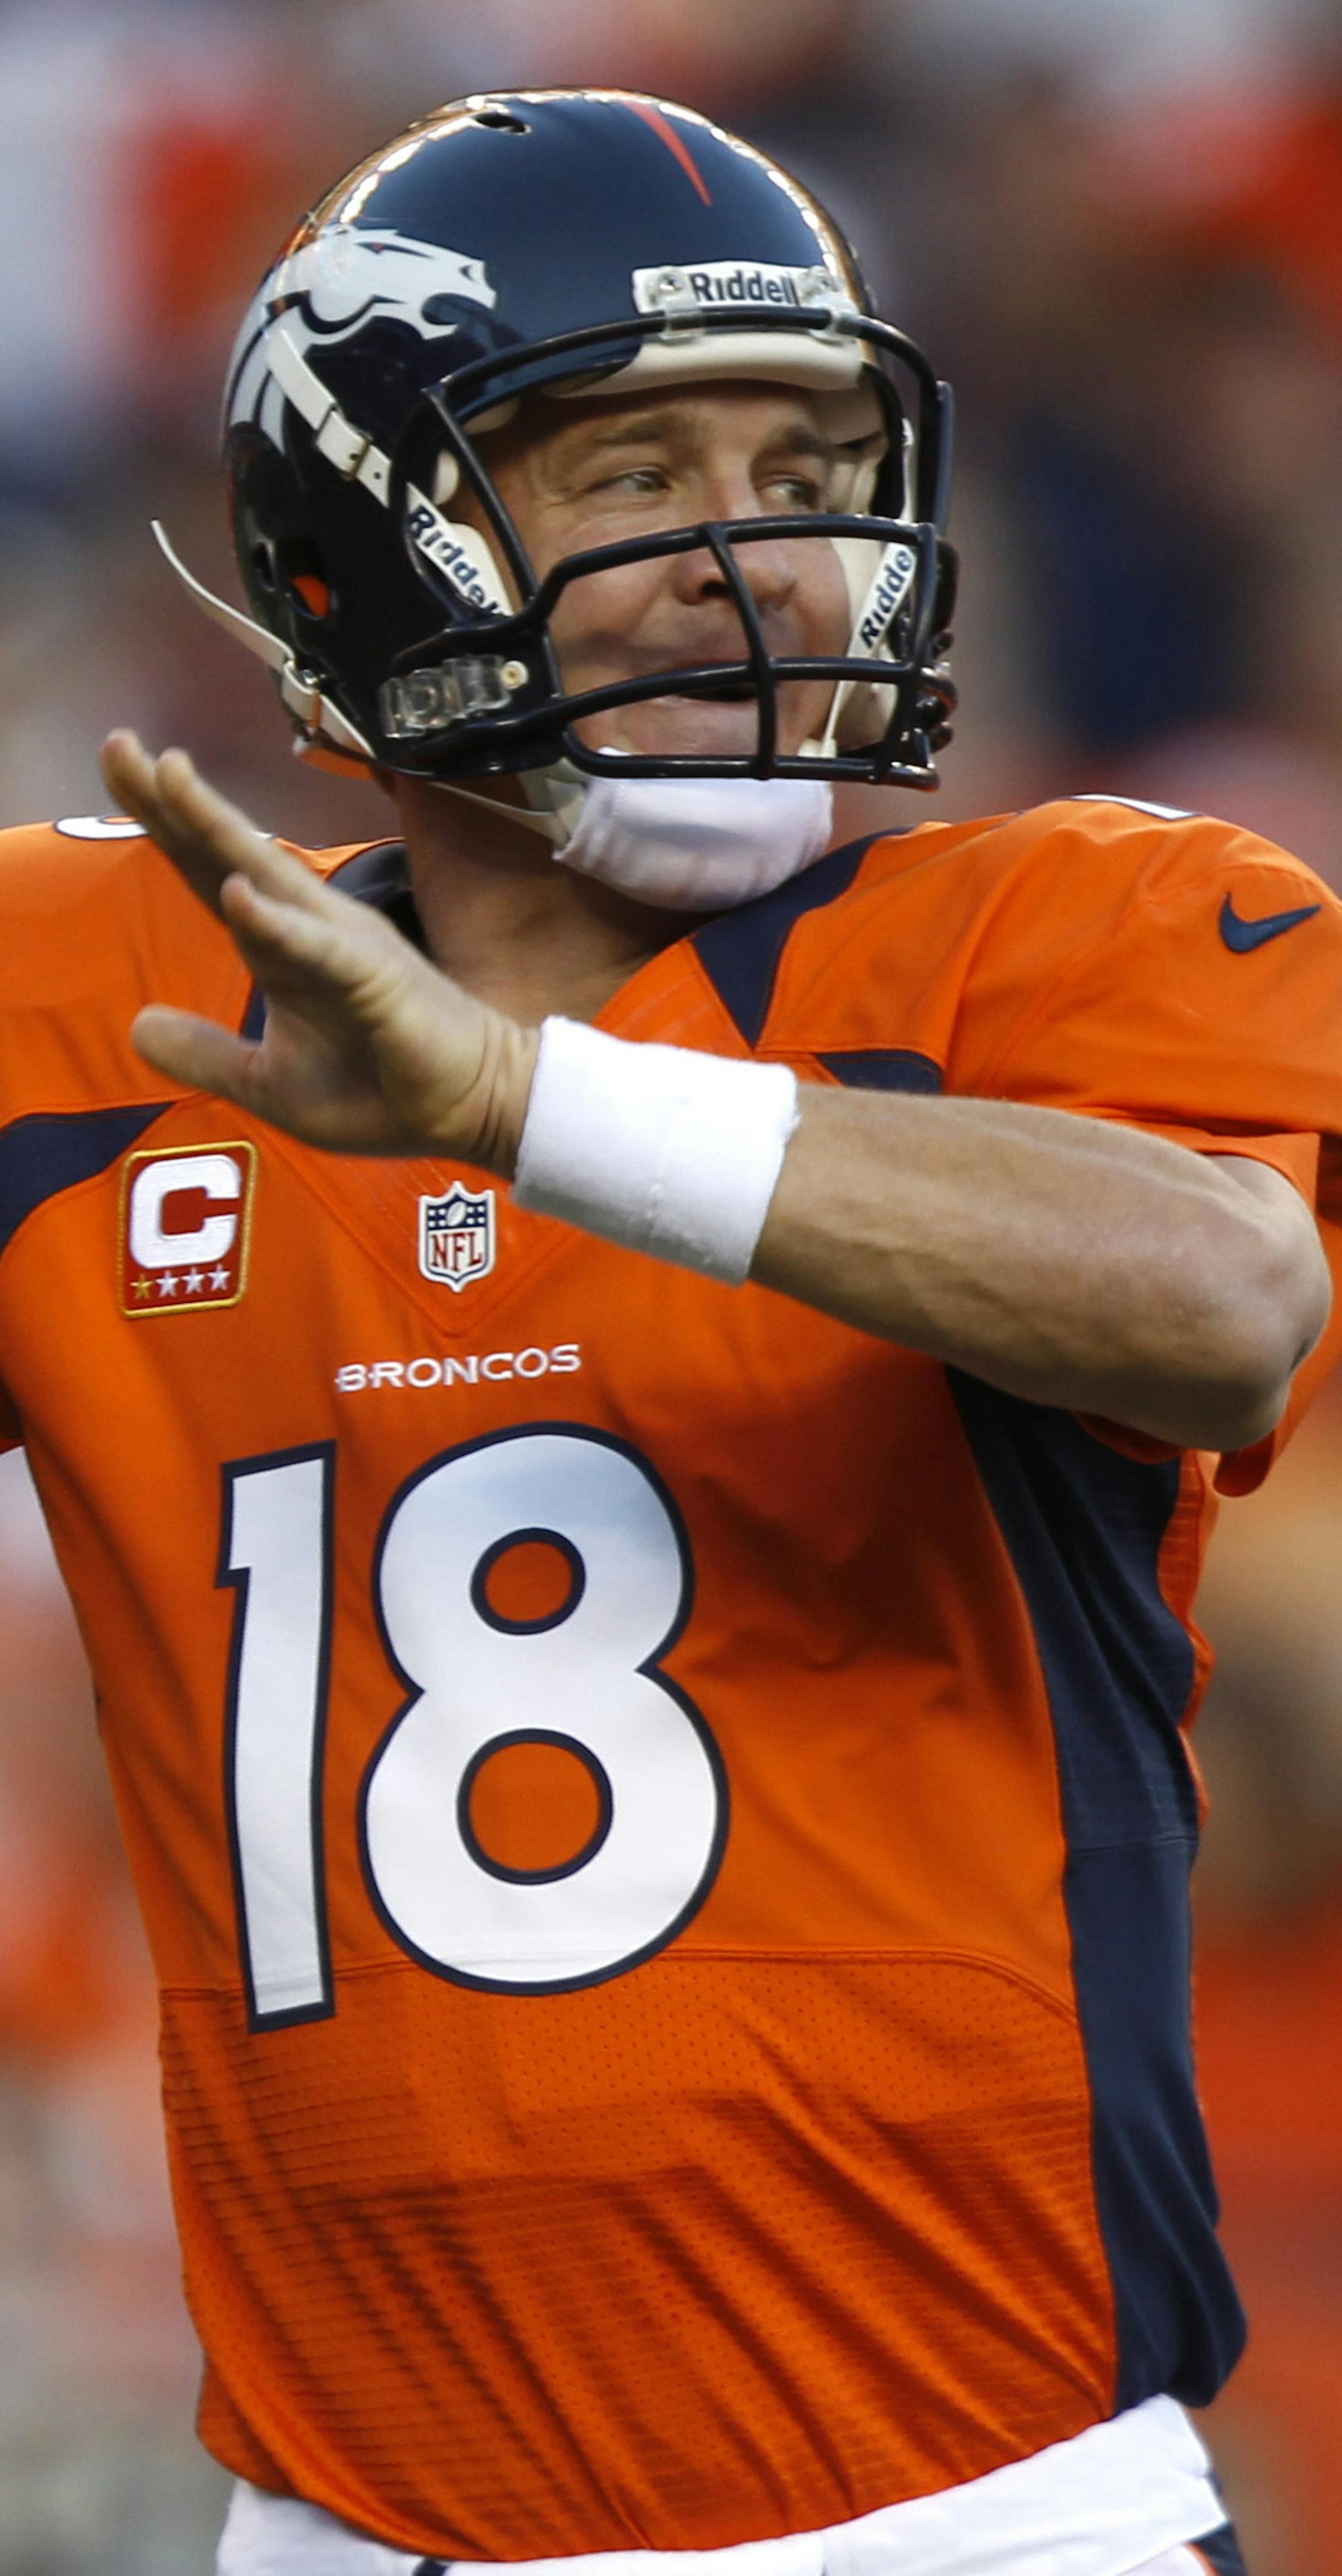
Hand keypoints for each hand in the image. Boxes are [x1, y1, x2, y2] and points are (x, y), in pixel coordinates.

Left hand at [100, 732, 538, 1169]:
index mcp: (280, 947)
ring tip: (169, 776)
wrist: (471, 1112)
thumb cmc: (381, 1090)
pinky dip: (278, 922)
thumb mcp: (271, 1084)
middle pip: (228, 853)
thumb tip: (137, 1026)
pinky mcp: (377, 980)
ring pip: (270, 876)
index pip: (209, 873)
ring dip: (218, 828)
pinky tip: (237, 895)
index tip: (118, 762)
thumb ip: (207, 1055)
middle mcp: (308, 927)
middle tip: (117, 741)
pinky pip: (320, 948)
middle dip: (172, 800)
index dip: (162, 821)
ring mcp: (343, 946)